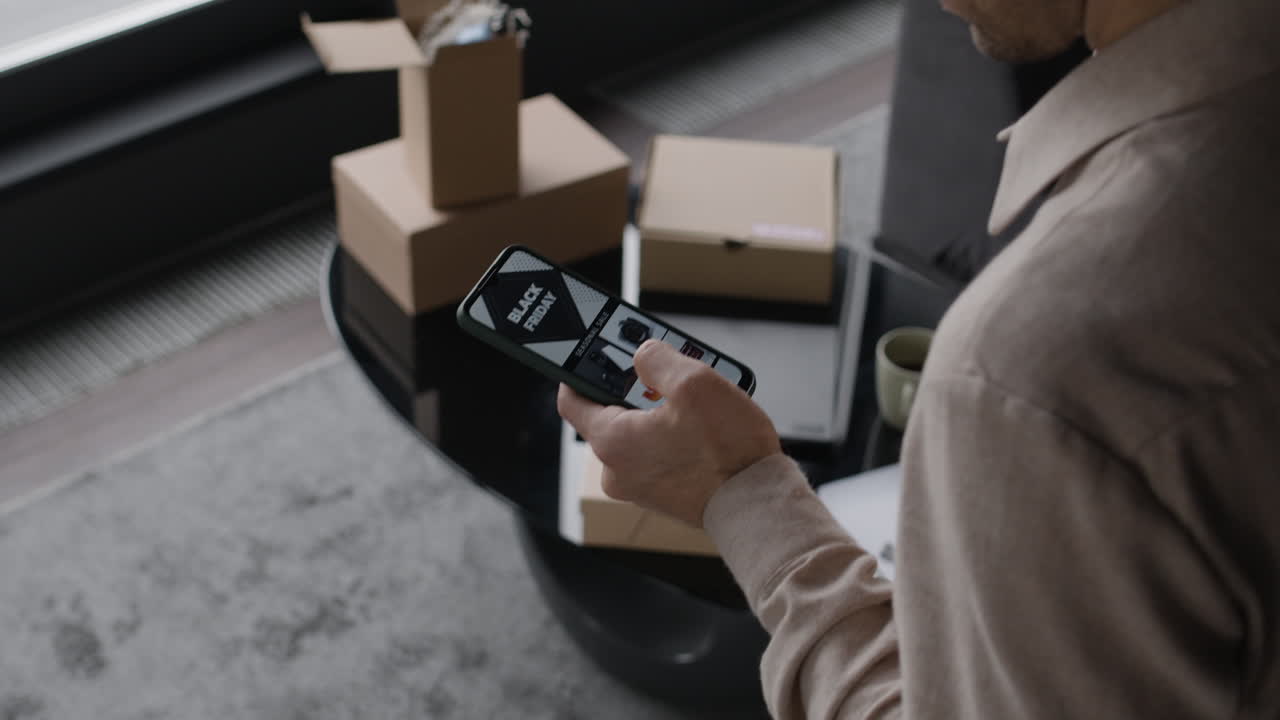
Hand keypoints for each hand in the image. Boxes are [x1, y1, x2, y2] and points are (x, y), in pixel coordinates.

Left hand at [557, 339, 781, 527]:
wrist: (758, 505)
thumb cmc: (727, 452)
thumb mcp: (694, 382)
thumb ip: (658, 359)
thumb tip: (645, 354)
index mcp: (612, 442)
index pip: (571, 400)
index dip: (577, 371)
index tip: (593, 354)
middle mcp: (617, 470)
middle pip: (612, 413)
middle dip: (637, 386)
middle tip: (664, 368)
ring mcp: (640, 487)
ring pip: (640, 433)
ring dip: (661, 409)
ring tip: (696, 396)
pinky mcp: (664, 495)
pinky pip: (659, 453)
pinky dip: (674, 434)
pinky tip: (704, 423)